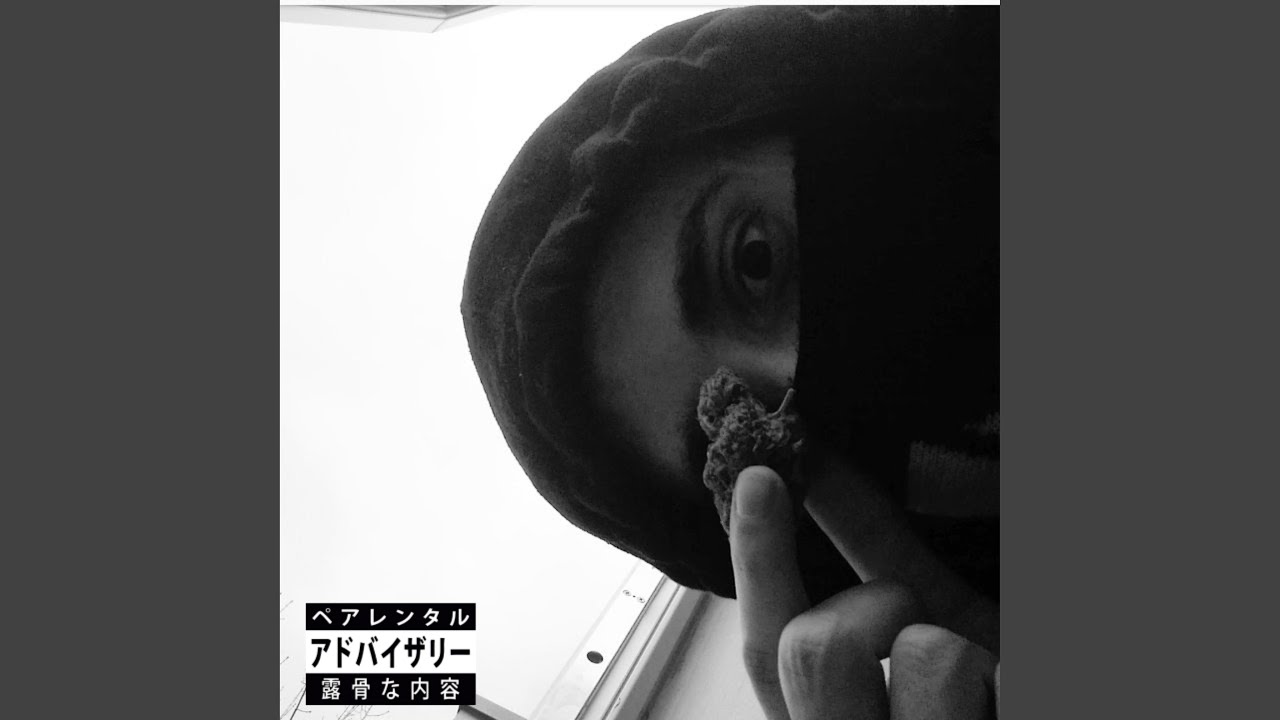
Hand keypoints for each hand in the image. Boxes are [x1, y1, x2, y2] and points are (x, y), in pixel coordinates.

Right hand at [729, 459, 999, 718]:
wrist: (1066, 709)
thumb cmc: (991, 691)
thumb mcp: (938, 635)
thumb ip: (885, 575)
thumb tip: (823, 474)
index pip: (764, 651)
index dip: (754, 557)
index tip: (761, 475)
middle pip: (816, 647)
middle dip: (879, 606)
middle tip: (923, 627)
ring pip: (926, 656)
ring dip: (975, 652)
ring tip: (992, 691)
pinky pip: (1013, 680)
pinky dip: (1025, 670)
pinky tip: (1021, 689)